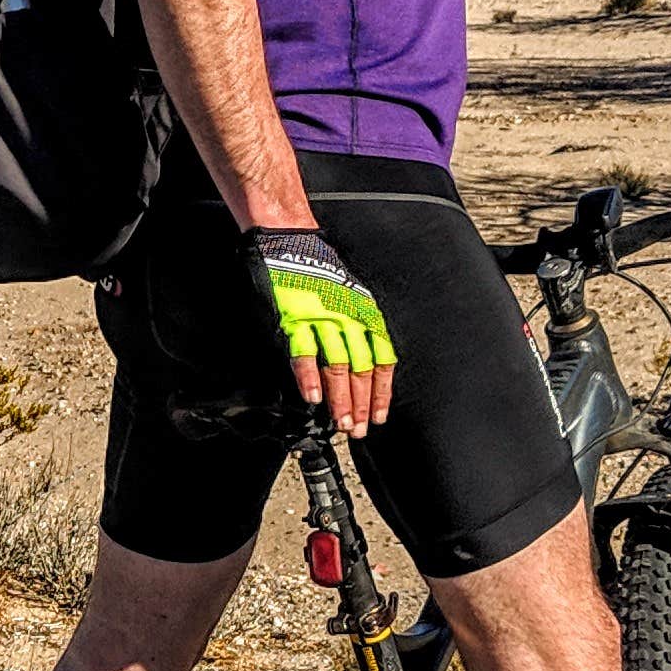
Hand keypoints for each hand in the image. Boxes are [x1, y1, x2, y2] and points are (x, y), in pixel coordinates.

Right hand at [247, 225, 397, 436]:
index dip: (381, 391)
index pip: (381, 358)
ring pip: (337, 365)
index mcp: (365, 311)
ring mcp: (321, 318)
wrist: (289, 242)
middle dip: (361, 403)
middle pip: (361, 368)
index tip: (378, 415)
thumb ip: (357, 326)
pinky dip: (309, 377)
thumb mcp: (349, 294)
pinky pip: (305, 352)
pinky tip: (313, 397)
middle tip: (358, 429)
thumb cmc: (318, 269)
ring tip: (340, 423)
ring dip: (340, 398)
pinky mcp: (294, 318)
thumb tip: (363, 363)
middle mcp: (348, 316)